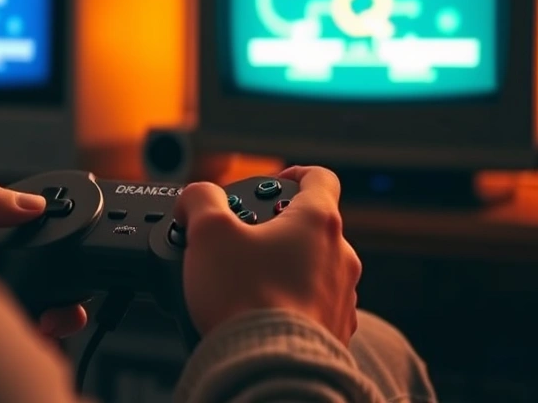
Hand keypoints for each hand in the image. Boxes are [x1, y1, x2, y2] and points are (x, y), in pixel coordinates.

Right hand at [173, 166, 360, 344]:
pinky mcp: (337, 330)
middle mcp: (340, 256)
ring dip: (284, 269)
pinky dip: (291, 303)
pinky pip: (314, 306)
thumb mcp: (208, 233)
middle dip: (275, 230)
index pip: (319, 177)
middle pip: (311, 227)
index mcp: (318, 221)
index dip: (292, 173)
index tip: (271, 184)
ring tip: (246, 283)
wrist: (267, 365)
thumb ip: (200, 200)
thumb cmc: (245, 299)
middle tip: (240, 242)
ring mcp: (342, 295)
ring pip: (314, 268)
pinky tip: (261, 313)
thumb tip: (194, 198)